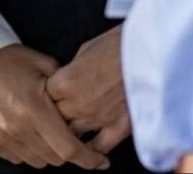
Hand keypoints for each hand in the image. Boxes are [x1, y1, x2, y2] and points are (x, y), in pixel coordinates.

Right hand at [0, 45, 109, 170]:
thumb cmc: (9, 57)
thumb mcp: (44, 66)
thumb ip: (65, 93)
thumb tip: (83, 114)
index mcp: (33, 108)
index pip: (69, 148)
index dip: (89, 159)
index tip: (101, 161)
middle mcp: (15, 127)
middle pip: (54, 158)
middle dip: (68, 150)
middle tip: (70, 134)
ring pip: (36, 161)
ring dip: (47, 150)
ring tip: (45, 128)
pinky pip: (16, 157)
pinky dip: (27, 149)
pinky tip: (26, 128)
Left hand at [46, 27, 131, 154]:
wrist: (148, 48)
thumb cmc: (117, 43)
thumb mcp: (85, 49)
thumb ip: (70, 71)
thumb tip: (65, 82)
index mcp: (65, 82)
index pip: (44, 98)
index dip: (47, 96)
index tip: (50, 95)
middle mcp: (77, 103)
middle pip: (56, 119)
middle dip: (56, 115)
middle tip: (61, 110)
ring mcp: (97, 118)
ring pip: (74, 136)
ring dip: (72, 131)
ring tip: (74, 126)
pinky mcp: (118, 127)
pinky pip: (98, 147)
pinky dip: (93, 150)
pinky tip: (90, 149)